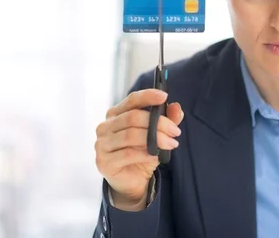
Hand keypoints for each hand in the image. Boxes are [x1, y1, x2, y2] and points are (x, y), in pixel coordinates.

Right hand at [94, 89, 183, 209]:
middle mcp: (105, 126)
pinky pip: (128, 154)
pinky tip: (157, 155)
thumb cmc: (141, 154)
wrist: (131, 182)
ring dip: (155, 138)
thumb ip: (167, 120)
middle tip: (175, 131)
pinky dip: (146, 153)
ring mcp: (102, 144)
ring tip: (171, 144)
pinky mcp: (104, 162)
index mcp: (116, 114)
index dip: (148, 96)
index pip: (131, 100)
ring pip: (131, 135)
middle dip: (159, 123)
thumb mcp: (158, 135)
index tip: (164, 96)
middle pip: (133, 117)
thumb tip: (176, 107)